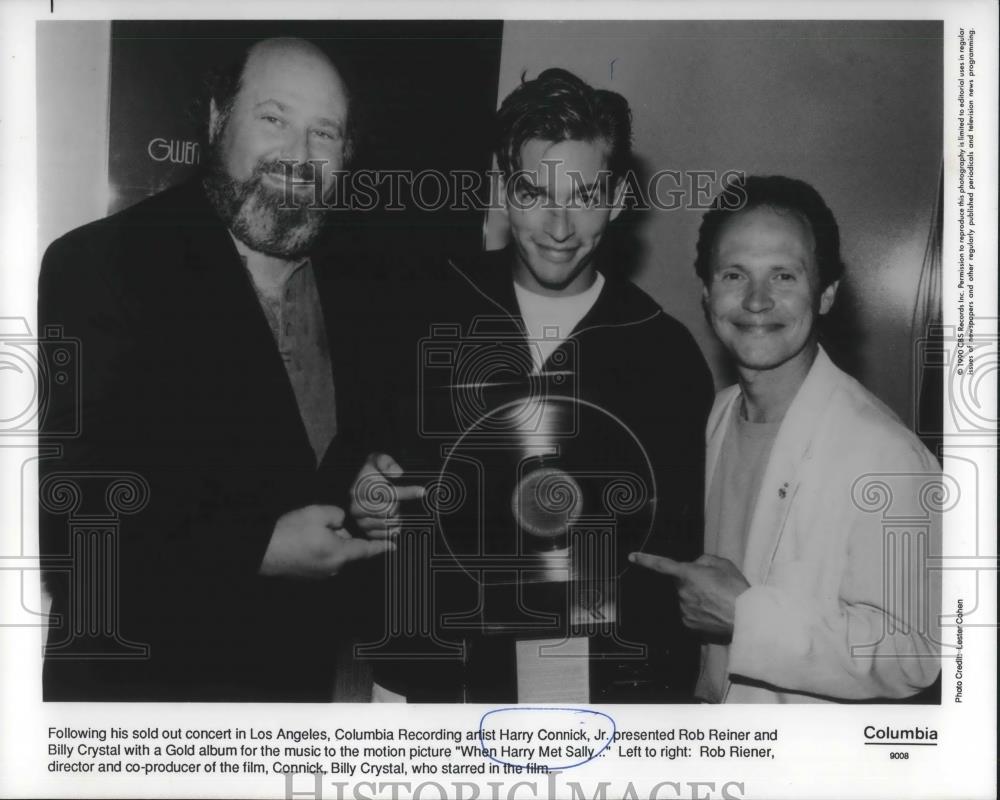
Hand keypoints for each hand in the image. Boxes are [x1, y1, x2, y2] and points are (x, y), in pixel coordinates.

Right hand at [259, 505, 394, 577]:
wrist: (264, 551)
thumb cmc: (289, 534)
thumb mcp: (318, 513)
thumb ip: (338, 515)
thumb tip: (340, 522)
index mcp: (340, 553)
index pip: (367, 550)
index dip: (382, 546)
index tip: (393, 546)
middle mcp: (333, 568)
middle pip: (347, 548)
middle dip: (339, 534)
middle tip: (320, 525)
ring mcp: (320, 574)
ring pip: (332, 553)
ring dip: (326, 542)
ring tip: (306, 533)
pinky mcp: (308, 575)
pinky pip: (320, 559)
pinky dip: (315, 549)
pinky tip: (301, 541)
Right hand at [349, 453, 424, 538]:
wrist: (364, 484)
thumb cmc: (372, 472)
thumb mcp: (378, 460)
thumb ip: (386, 463)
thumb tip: (397, 473)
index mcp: (358, 489)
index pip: (386, 493)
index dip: (406, 492)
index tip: (421, 491)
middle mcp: (355, 507)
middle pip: (387, 510)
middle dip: (397, 505)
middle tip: (397, 500)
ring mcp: (359, 521)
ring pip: (386, 523)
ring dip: (395, 517)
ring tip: (394, 509)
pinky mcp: (365, 532)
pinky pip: (383, 535)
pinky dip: (392, 530)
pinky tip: (395, 521)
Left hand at [628, 552, 750, 636]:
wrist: (746, 617)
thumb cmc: (736, 589)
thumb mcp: (723, 564)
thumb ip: (704, 560)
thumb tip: (695, 565)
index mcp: (688, 574)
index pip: (662, 565)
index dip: (646, 560)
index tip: (632, 557)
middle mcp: (682, 592)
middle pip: (680, 582)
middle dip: (690, 581)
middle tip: (712, 585)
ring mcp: (684, 609)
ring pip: (684, 597)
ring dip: (695, 596)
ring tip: (715, 599)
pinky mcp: (688, 623)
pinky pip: (689, 611)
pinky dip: (698, 610)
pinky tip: (712, 611)